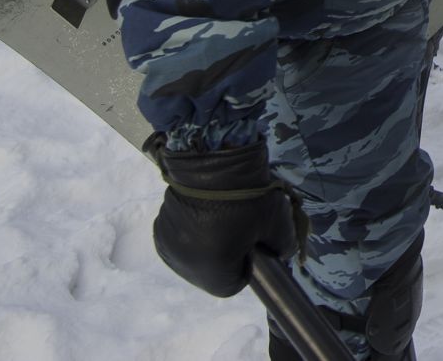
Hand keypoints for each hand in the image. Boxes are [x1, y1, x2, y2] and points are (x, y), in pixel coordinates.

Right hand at [147, 137, 303, 297]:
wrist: (212, 158)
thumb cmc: (247, 196)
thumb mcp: (277, 221)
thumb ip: (283, 247)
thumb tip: (280, 254)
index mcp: (211, 271)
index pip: (233, 285)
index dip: (248, 267)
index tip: (254, 243)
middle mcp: (184, 265)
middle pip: (212, 272)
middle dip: (229, 255)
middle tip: (242, 227)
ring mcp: (168, 246)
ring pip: (195, 256)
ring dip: (209, 244)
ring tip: (223, 216)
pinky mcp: (159, 228)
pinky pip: (181, 240)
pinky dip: (193, 232)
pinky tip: (205, 211)